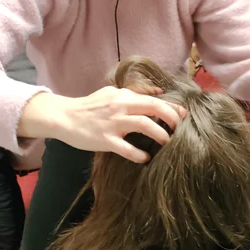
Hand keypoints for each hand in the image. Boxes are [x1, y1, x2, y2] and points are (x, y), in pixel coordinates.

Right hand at [19, 88, 185, 163]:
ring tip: (168, 143)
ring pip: (144, 125)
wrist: (65, 117)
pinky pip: (126, 148)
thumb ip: (134, 93)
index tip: (185, 115)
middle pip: (153, 107)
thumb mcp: (112, 94)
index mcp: (123, 95)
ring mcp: (113, 123)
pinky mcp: (104, 139)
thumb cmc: (90, 107)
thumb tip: (158, 91)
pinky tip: (146, 158)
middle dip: (171, 118)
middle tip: (180, 129)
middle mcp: (120, 106)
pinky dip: (139, 154)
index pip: (154, 98)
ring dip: (160, 134)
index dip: (172, 107)